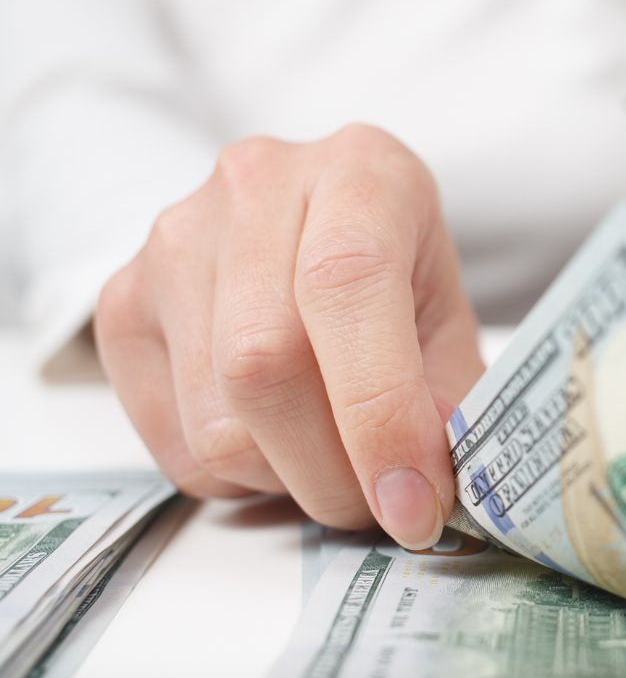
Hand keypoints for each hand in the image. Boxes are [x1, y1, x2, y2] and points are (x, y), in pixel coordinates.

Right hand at [95, 125, 482, 547]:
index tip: (414, 501)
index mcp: (361, 172)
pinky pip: (176, 447)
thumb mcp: (448, 318)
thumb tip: (423, 494)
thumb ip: (450, 400)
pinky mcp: (123, 306)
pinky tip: (277, 439)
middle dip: (335, 471)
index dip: (379, 409)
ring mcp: (173, 243)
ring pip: (216, 421)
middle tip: (380, 504)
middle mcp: (255, 188)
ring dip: (289, 480)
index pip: (346, 283)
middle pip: (265, 363)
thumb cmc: (394, 271)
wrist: (308, 223)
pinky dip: (240, 480)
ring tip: (332, 456)